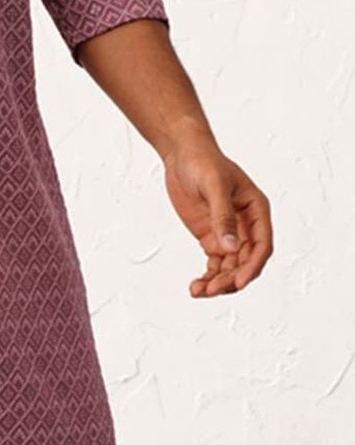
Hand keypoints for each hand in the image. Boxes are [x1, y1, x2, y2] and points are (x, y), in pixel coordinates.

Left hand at [162, 139, 272, 296]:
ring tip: (199, 292)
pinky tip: (196, 287)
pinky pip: (215, 263)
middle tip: (211, 289)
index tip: (239, 282)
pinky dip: (208, 276)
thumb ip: (222, 216)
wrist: (181, 152)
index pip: (262, 246)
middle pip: (246, 262)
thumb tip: (230, 248)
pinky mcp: (211, 236)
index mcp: (257, 211)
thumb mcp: (213, 185)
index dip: (253, 266)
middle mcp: (246, 226)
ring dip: (218, 282)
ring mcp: (228, 233)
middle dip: (231, 278)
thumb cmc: (202, 161)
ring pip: (230, 267)